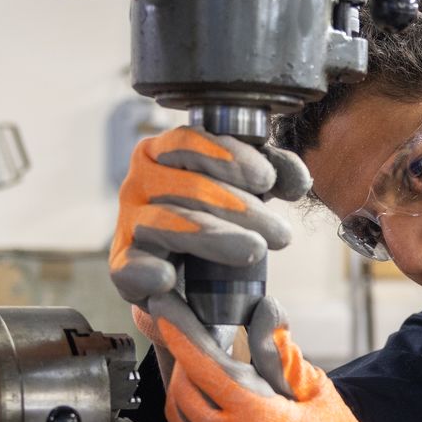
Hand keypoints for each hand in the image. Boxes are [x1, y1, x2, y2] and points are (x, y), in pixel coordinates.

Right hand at [110, 128, 310, 306]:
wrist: (184, 279)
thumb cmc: (212, 218)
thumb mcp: (242, 190)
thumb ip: (272, 175)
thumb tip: (298, 180)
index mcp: (161, 154)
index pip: (188, 143)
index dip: (228, 157)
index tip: (266, 178)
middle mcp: (138, 184)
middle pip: (185, 187)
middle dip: (239, 208)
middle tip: (279, 233)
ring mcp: (128, 225)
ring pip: (165, 223)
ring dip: (213, 237)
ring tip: (255, 250)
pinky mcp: (123, 269)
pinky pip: (128, 267)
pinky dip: (145, 271)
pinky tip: (167, 278)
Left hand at [148, 294, 421, 421]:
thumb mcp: (318, 392)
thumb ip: (287, 360)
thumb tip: (270, 330)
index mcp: (251, 413)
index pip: (202, 366)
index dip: (181, 336)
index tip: (166, 316)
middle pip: (181, 391)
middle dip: (183, 365)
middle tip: (196, 352)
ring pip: (177, 421)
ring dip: (182, 396)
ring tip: (200, 382)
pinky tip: (203, 415)